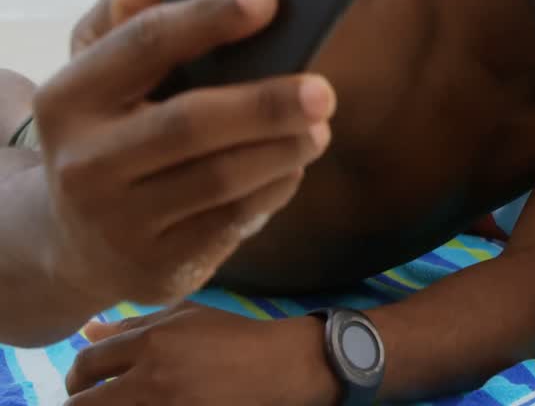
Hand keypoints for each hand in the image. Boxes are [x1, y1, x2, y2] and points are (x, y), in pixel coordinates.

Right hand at [34, 0, 336, 309]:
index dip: (209, 17)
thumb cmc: (109, 128)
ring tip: (320, 126)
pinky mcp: (158, 265)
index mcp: (70, 96)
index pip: (145, 42)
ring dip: (285, 149)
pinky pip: (235, 220)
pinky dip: (276, 187)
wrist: (71, 241)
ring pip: (223, 179)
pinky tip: (294, 164)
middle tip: (324, 89)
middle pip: (192, 123)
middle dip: (267, 104)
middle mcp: (85, 162)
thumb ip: (134, 2)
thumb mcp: (101, 66)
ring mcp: (118, 222)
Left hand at [65, 304, 336, 404]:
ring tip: (120, 404)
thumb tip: (88, 332)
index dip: (75, 378)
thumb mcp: (186, 316)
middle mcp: (150, 377)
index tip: (83, 385)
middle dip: (80, 404)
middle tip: (91, 403)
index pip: (86, 364)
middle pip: (83, 404)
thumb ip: (134, 324)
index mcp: (151, 341)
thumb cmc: (234, 336)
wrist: (280, 367)